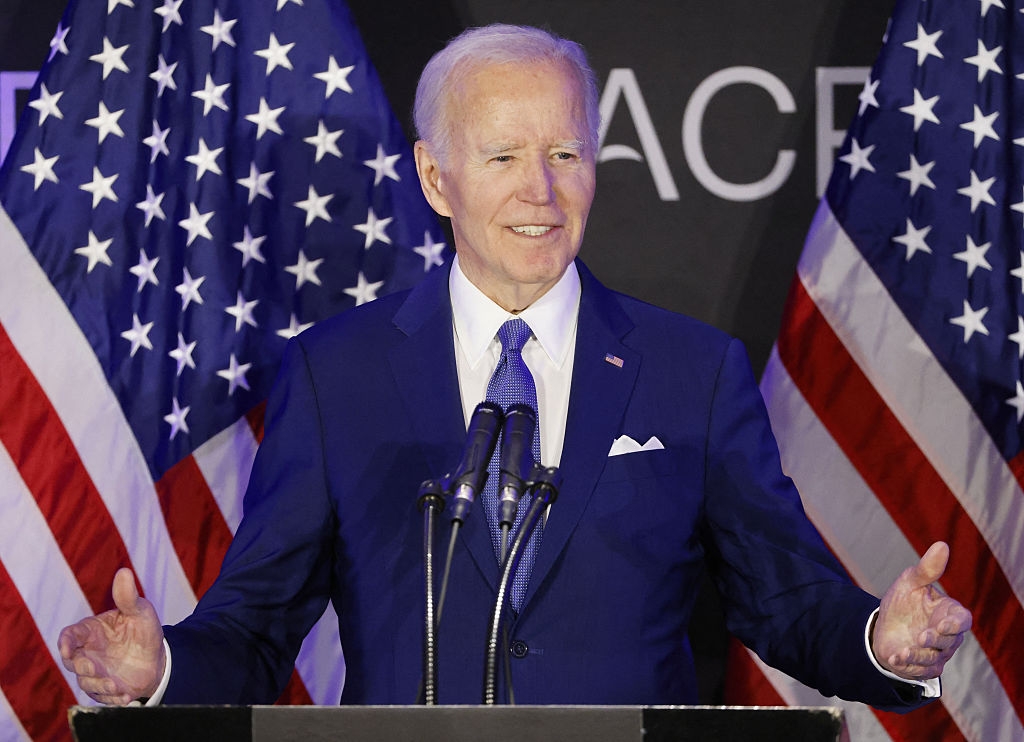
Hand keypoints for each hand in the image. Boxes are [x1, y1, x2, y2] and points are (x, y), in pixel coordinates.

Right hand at [57, 568, 165, 704]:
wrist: (158, 657)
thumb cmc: (143, 629)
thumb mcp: (140, 611)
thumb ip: (128, 596)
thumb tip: (124, 571)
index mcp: (90, 632)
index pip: (69, 635)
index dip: (64, 642)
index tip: (67, 648)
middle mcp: (88, 653)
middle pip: (72, 662)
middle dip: (81, 666)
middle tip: (94, 667)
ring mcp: (95, 672)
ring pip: (86, 682)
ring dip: (100, 685)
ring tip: (117, 686)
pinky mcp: (104, 689)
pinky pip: (102, 698)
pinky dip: (112, 699)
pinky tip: (126, 696)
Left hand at [872, 541, 972, 680]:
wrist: (882, 626)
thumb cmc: (902, 602)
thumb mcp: (910, 582)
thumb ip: (927, 569)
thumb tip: (942, 545)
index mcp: (948, 613)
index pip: (962, 621)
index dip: (955, 624)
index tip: (942, 624)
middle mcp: (947, 635)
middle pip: (951, 642)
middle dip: (936, 640)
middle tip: (922, 636)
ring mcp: (937, 652)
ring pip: (936, 658)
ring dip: (921, 656)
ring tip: (905, 651)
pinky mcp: (924, 666)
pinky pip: (922, 670)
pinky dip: (909, 665)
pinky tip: (896, 657)